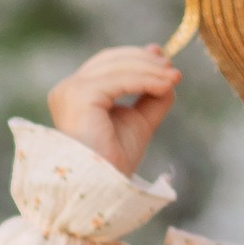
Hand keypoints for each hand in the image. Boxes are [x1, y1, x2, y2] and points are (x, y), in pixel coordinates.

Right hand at [49, 44, 180, 176]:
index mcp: (77, 95)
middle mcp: (68, 89)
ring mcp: (71, 91)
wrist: (103, 187)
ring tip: (174, 78)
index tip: (163, 57)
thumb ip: (151, 98)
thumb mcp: (139, 122)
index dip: (136, 56)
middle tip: (172, 68)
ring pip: (117, 67)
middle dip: (145, 60)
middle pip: (111, 60)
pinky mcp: (80, 96)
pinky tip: (165, 86)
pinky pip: (120, 79)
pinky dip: (146, 80)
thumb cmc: (115, 162)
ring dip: (151, 70)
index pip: (106, 65)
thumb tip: (168, 74)